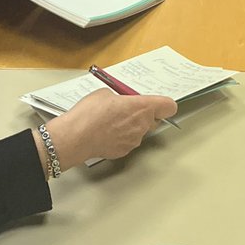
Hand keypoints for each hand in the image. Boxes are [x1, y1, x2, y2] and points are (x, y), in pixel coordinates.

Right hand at [44, 88, 177, 168]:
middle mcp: (142, 125)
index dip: (164, 104)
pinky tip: (106, 132)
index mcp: (142, 107)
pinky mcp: (124, 151)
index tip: (159, 103)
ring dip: (131, 126)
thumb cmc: (90, 114)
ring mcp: (134, 140)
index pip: (169, 107)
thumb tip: (120, 100)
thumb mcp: (106, 93)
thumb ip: (120, 97)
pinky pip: (128, 141)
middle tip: (127, 109)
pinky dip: (121, 137)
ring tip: (111, 121)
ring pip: (139, 131)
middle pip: (154, 120)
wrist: (76, 137)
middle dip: (144, 114)